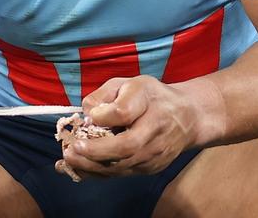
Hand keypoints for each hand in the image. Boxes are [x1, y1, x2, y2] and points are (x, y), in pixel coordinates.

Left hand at [59, 75, 201, 177]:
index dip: (104, 115)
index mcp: (149, 101)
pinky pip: (122, 174)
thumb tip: (87, 112)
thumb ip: (106, 93)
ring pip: (122, 166)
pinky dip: (98, 173)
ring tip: (68, 160)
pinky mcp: (151, 168)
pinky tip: (78, 168)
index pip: (124, 112)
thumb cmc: (153, 97)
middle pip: (125, 147)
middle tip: (71, 149)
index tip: (89, 116)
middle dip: (95, 151)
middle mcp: (155, 130)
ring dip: (92, 166)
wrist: (189, 118)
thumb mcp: (131, 83)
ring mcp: (155, 153)